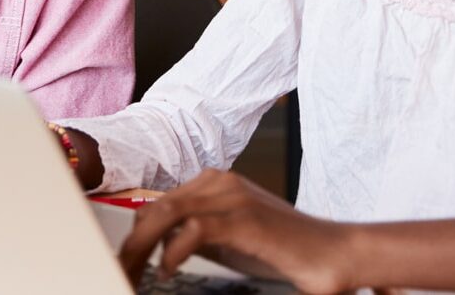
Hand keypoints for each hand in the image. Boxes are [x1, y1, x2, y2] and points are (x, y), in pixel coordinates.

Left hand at [119, 169, 352, 293]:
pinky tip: (168, 269)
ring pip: (168, 212)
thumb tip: (160, 246)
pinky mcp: (242, 217)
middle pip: (158, 206)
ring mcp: (231, 196)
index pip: (162, 202)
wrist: (333, 251)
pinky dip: (173, 250)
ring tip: (134, 272)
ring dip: (144, 246)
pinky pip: (193, 228)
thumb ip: (197, 234)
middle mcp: (220, 181)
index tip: (125, 260)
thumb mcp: (229, 239)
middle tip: (121, 271)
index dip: (137, 233)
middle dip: (133, 241)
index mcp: (215, 182)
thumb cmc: (282, 248)